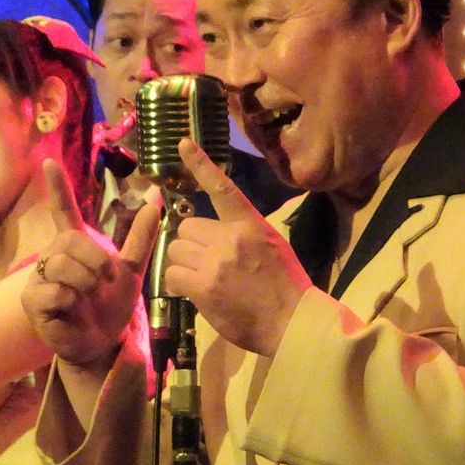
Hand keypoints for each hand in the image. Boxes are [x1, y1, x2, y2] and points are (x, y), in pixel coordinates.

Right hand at [21, 159, 158, 368]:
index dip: (58, 188)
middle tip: (107, 279)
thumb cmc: (112, 307)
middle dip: (95, 259)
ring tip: (91, 297)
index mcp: (75, 247)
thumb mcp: (131, 270)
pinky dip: (71, 300)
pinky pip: (54, 290)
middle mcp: (52, 257)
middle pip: (70, 241)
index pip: (64, 211)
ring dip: (86, 282)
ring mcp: (39, 279)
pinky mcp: (34, 301)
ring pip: (61, 266)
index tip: (50, 162)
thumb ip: (141, 237)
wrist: (103, 343)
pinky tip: (73, 310)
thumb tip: (156, 197)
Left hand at [166, 138, 310, 355]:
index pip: (222, 188)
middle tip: (206, 264)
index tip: (182, 143)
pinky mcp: (204, 286)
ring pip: (175, 250)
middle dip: (191, 245)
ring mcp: (215, 262)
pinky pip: (172, 275)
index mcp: (250, 224)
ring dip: (184, 265)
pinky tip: (196, 293)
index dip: (201, 164)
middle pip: (186, 228)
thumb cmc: (286, 286)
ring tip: (204, 280)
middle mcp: (231, 237)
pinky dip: (178, 285)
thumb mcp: (271, 246)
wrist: (292, 322)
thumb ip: (243, 233)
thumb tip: (217, 233)